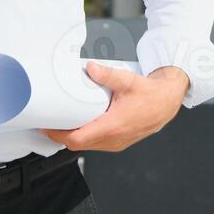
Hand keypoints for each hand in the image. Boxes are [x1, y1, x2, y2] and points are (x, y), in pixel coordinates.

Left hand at [41, 63, 189, 151]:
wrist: (167, 102)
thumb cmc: (150, 93)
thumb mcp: (128, 80)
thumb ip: (107, 75)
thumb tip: (89, 68)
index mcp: (113, 126)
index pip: (77, 139)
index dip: (57, 135)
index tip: (45, 126)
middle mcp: (113, 139)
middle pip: (78, 144)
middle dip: (61, 135)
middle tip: (48, 122)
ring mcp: (117, 143)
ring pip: (87, 146)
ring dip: (73, 137)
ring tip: (61, 123)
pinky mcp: (119, 143)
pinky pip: (96, 144)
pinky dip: (85, 137)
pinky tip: (79, 125)